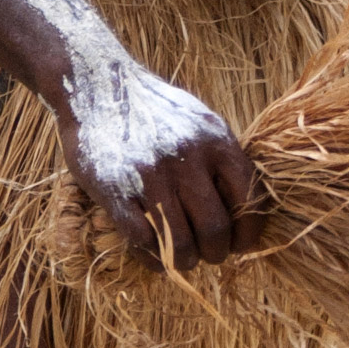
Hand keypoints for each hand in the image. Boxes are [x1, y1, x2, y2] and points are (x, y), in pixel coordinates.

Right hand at [53, 68, 266, 272]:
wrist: (99, 86)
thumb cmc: (155, 109)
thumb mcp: (199, 121)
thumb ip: (221, 158)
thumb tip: (244, 206)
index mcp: (215, 140)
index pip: (249, 198)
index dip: (249, 232)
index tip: (240, 245)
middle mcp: (187, 157)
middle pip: (215, 228)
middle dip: (216, 253)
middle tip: (209, 255)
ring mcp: (150, 174)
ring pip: (180, 243)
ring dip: (184, 261)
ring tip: (183, 259)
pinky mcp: (115, 190)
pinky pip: (142, 241)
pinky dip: (153, 259)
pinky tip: (155, 256)